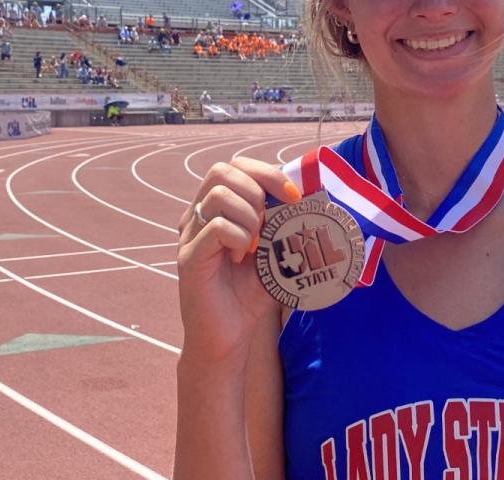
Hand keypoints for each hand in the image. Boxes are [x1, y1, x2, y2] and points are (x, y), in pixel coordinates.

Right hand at [177, 157, 300, 364]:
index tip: (294, 196)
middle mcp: (198, 216)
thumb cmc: (250, 294)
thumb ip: (286, 225)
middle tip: (269, 223)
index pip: (235, 166)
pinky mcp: (188, 258)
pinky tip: (242, 259)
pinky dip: (239, 238)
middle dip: (257, 189)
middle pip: (221, 171)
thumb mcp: (275, 252)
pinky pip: (215, 227)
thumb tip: (315, 199)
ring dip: (249, 216)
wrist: (229, 337)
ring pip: (218, 196)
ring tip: (255, 245)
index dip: (267, 173)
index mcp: (217, 209)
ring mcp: (189, 236)